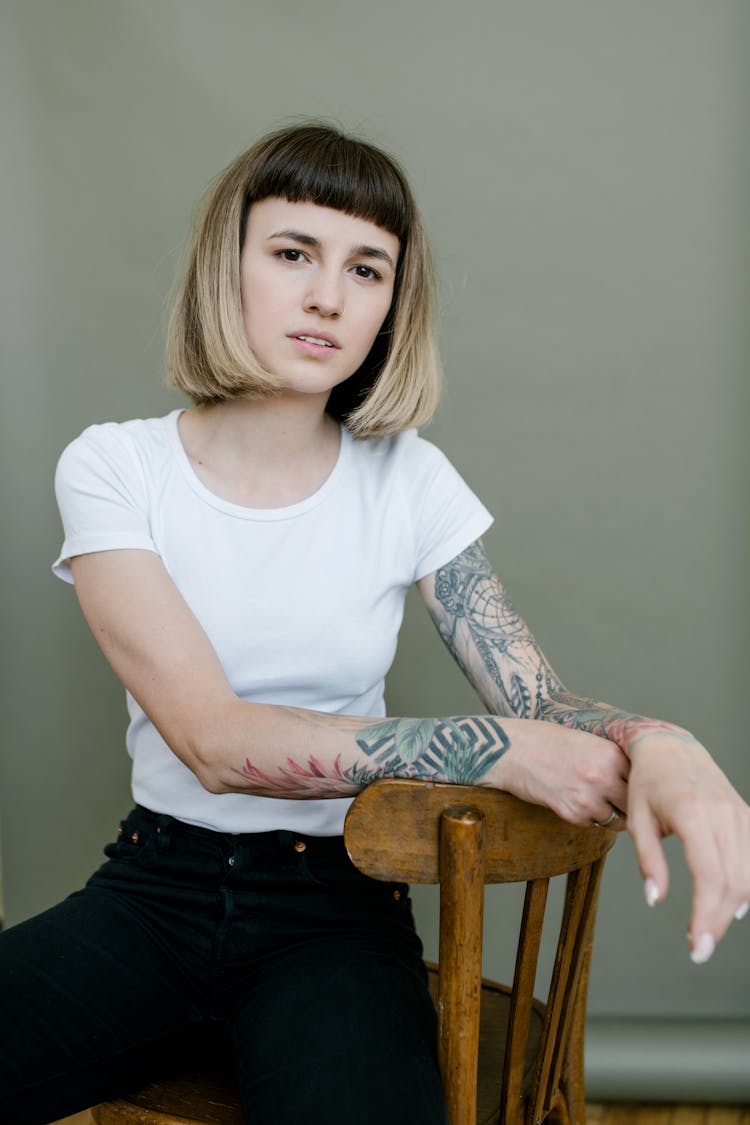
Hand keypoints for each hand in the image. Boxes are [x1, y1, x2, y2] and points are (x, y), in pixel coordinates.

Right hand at [493, 719, 629, 830]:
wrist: (511, 750)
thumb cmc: (546, 740)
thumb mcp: (586, 740)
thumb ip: (611, 758)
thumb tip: (635, 778)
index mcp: (611, 754)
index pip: (641, 780)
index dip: (638, 787)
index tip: (635, 789)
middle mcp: (603, 777)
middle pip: (633, 805)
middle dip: (629, 806)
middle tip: (620, 802)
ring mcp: (587, 798)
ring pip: (615, 820)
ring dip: (609, 814)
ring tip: (593, 799)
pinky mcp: (571, 814)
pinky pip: (590, 824)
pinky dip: (586, 817)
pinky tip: (572, 799)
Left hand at [626, 734, 749, 961]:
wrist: (669, 746)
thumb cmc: (647, 783)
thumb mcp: (636, 819)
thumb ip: (648, 860)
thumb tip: (656, 899)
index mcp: (691, 812)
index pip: (709, 875)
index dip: (706, 916)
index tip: (696, 947)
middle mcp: (722, 812)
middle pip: (734, 881)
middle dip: (719, 921)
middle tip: (698, 946)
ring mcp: (739, 813)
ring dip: (735, 907)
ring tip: (709, 926)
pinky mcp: (747, 815)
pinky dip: (749, 885)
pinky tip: (735, 904)